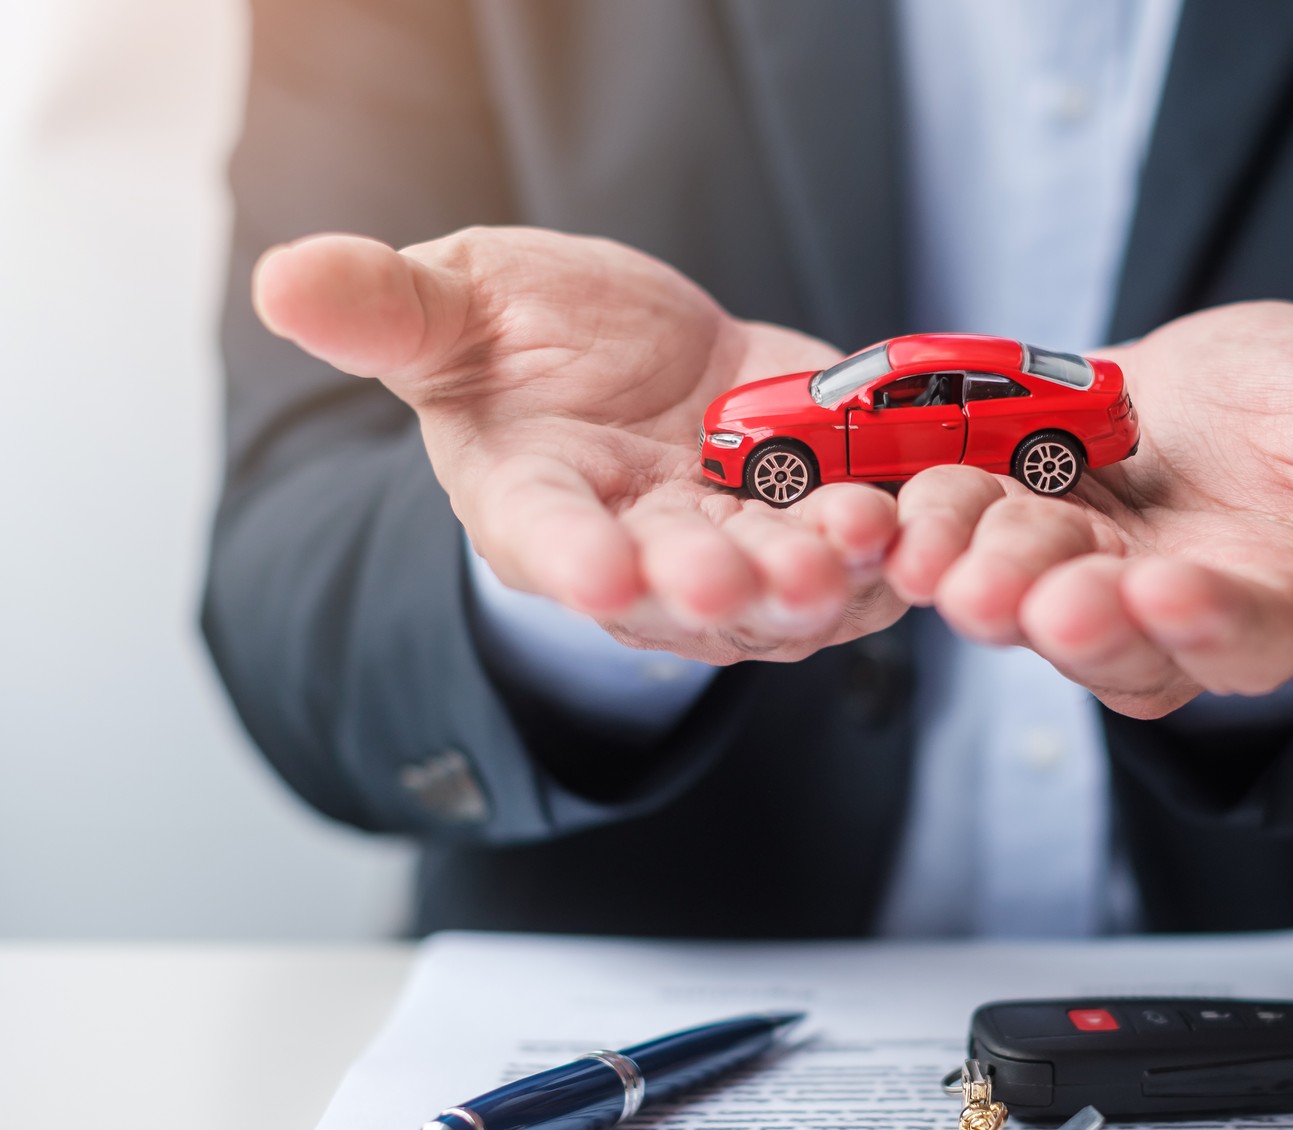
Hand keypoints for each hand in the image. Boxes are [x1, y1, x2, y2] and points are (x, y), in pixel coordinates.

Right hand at [252, 227, 903, 663]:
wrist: (638, 362)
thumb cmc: (529, 342)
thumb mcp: (457, 306)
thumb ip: (389, 308)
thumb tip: (280, 278)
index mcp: (535, 504)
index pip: (545, 539)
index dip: (570, 558)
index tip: (591, 572)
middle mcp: (636, 552)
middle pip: (675, 587)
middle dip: (712, 588)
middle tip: (740, 580)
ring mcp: (731, 553)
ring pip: (778, 589)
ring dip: (818, 575)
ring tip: (850, 542)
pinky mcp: (812, 530)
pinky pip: (858, 559)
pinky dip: (887, 546)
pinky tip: (914, 517)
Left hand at [884, 302, 1292, 717]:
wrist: (1218, 388)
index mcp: (1272, 607)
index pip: (1243, 635)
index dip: (1208, 620)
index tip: (1170, 594)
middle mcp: (1164, 619)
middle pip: (1113, 640)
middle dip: (1066, 616)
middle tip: (1024, 597)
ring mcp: (1077, 583)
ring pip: (1022, 597)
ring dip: (976, 575)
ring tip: (937, 550)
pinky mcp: (1008, 535)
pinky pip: (961, 538)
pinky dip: (924, 522)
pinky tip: (887, 504)